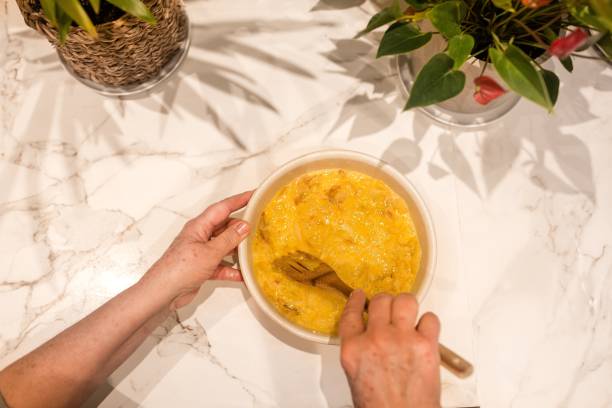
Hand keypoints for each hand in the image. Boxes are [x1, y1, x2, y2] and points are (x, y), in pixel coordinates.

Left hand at [144, 191, 252, 309]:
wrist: (163, 292)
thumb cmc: (180, 268)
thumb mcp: (209, 252)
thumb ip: (229, 239)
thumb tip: (244, 226)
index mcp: (199, 226)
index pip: (222, 208)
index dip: (239, 200)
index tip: (254, 194)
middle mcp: (200, 236)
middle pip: (225, 227)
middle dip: (241, 227)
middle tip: (260, 226)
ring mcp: (201, 252)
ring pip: (224, 246)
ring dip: (238, 249)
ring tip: (254, 249)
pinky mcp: (202, 268)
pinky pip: (221, 265)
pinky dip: (231, 269)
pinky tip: (242, 274)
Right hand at [339, 291, 440, 407]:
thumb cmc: (380, 407)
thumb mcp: (355, 376)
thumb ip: (359, 350)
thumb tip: (367, 335)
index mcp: (353, 349)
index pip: (351, 313)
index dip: (356, 300)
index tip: (360, 295)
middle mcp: (376, 340)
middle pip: (380, 300)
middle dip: (385, 303)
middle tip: (389, 309)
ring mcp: (402, 340)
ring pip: (405, 301)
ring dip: (406, 305)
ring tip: (407, 314)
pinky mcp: (426, 345)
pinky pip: (430, 318)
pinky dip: (429, 322)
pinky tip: (424, 330)